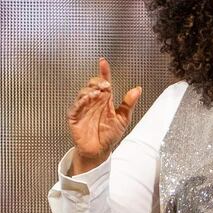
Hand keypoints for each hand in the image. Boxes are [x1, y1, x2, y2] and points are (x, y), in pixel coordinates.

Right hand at [68, 58, 141, 174]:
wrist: (99, 151)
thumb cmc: (109, 135)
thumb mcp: (123, 118)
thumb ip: (128, 104)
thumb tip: (138, 89)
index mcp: (105, 100)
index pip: (104, 82)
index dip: (104, 72)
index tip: (103, 62)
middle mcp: (93, 101)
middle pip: (92, 85)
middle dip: (98, 82)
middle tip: (105, 86)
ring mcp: (83, 108)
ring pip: (83, 93)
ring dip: (90, 91)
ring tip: (98, 94)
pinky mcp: (74, 116)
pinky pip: (76, 106)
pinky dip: (81, 101)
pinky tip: (88, 99)